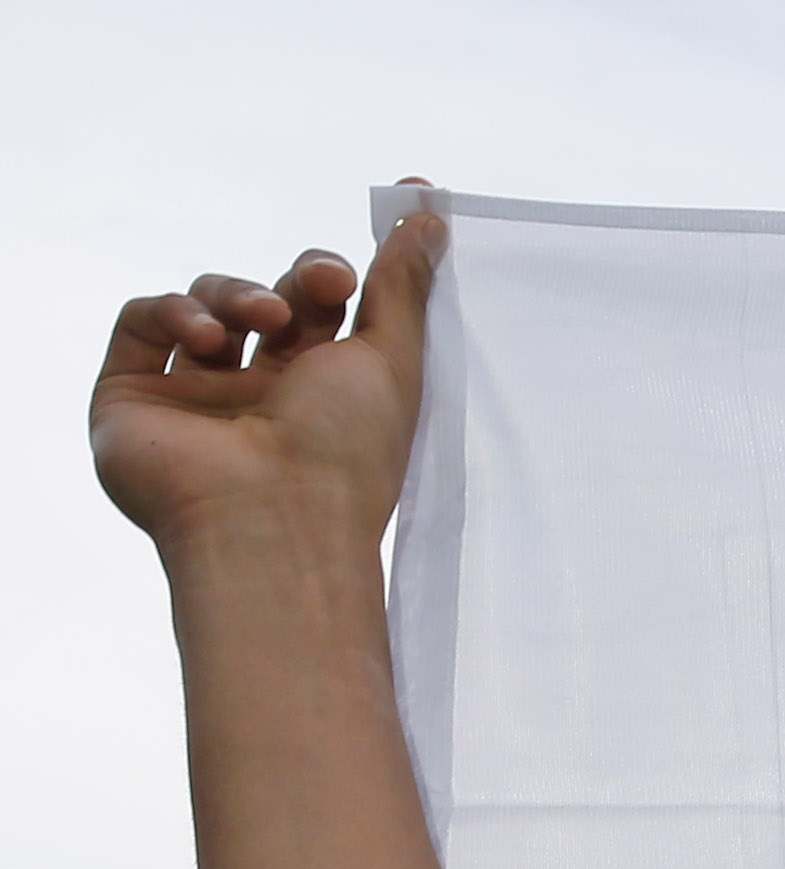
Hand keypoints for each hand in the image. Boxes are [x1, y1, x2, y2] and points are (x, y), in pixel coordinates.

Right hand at [92, 204, 443, 561]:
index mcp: (323, 395)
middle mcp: (259, 397)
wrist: (273, 521)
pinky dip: (171, 311)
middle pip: (263, 302)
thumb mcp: (393, 358)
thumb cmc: (347, 452)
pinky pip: (141, 322)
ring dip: (235, 294)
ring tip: (262, 322)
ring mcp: (194, 398)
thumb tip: (429, 209)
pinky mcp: (133, 396)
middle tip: (321, 287)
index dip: (328, 276)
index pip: (318, 311)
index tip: (348, 268)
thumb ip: (403, 283)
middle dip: (291, 284)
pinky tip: (207, 337)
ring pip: (204, 305)